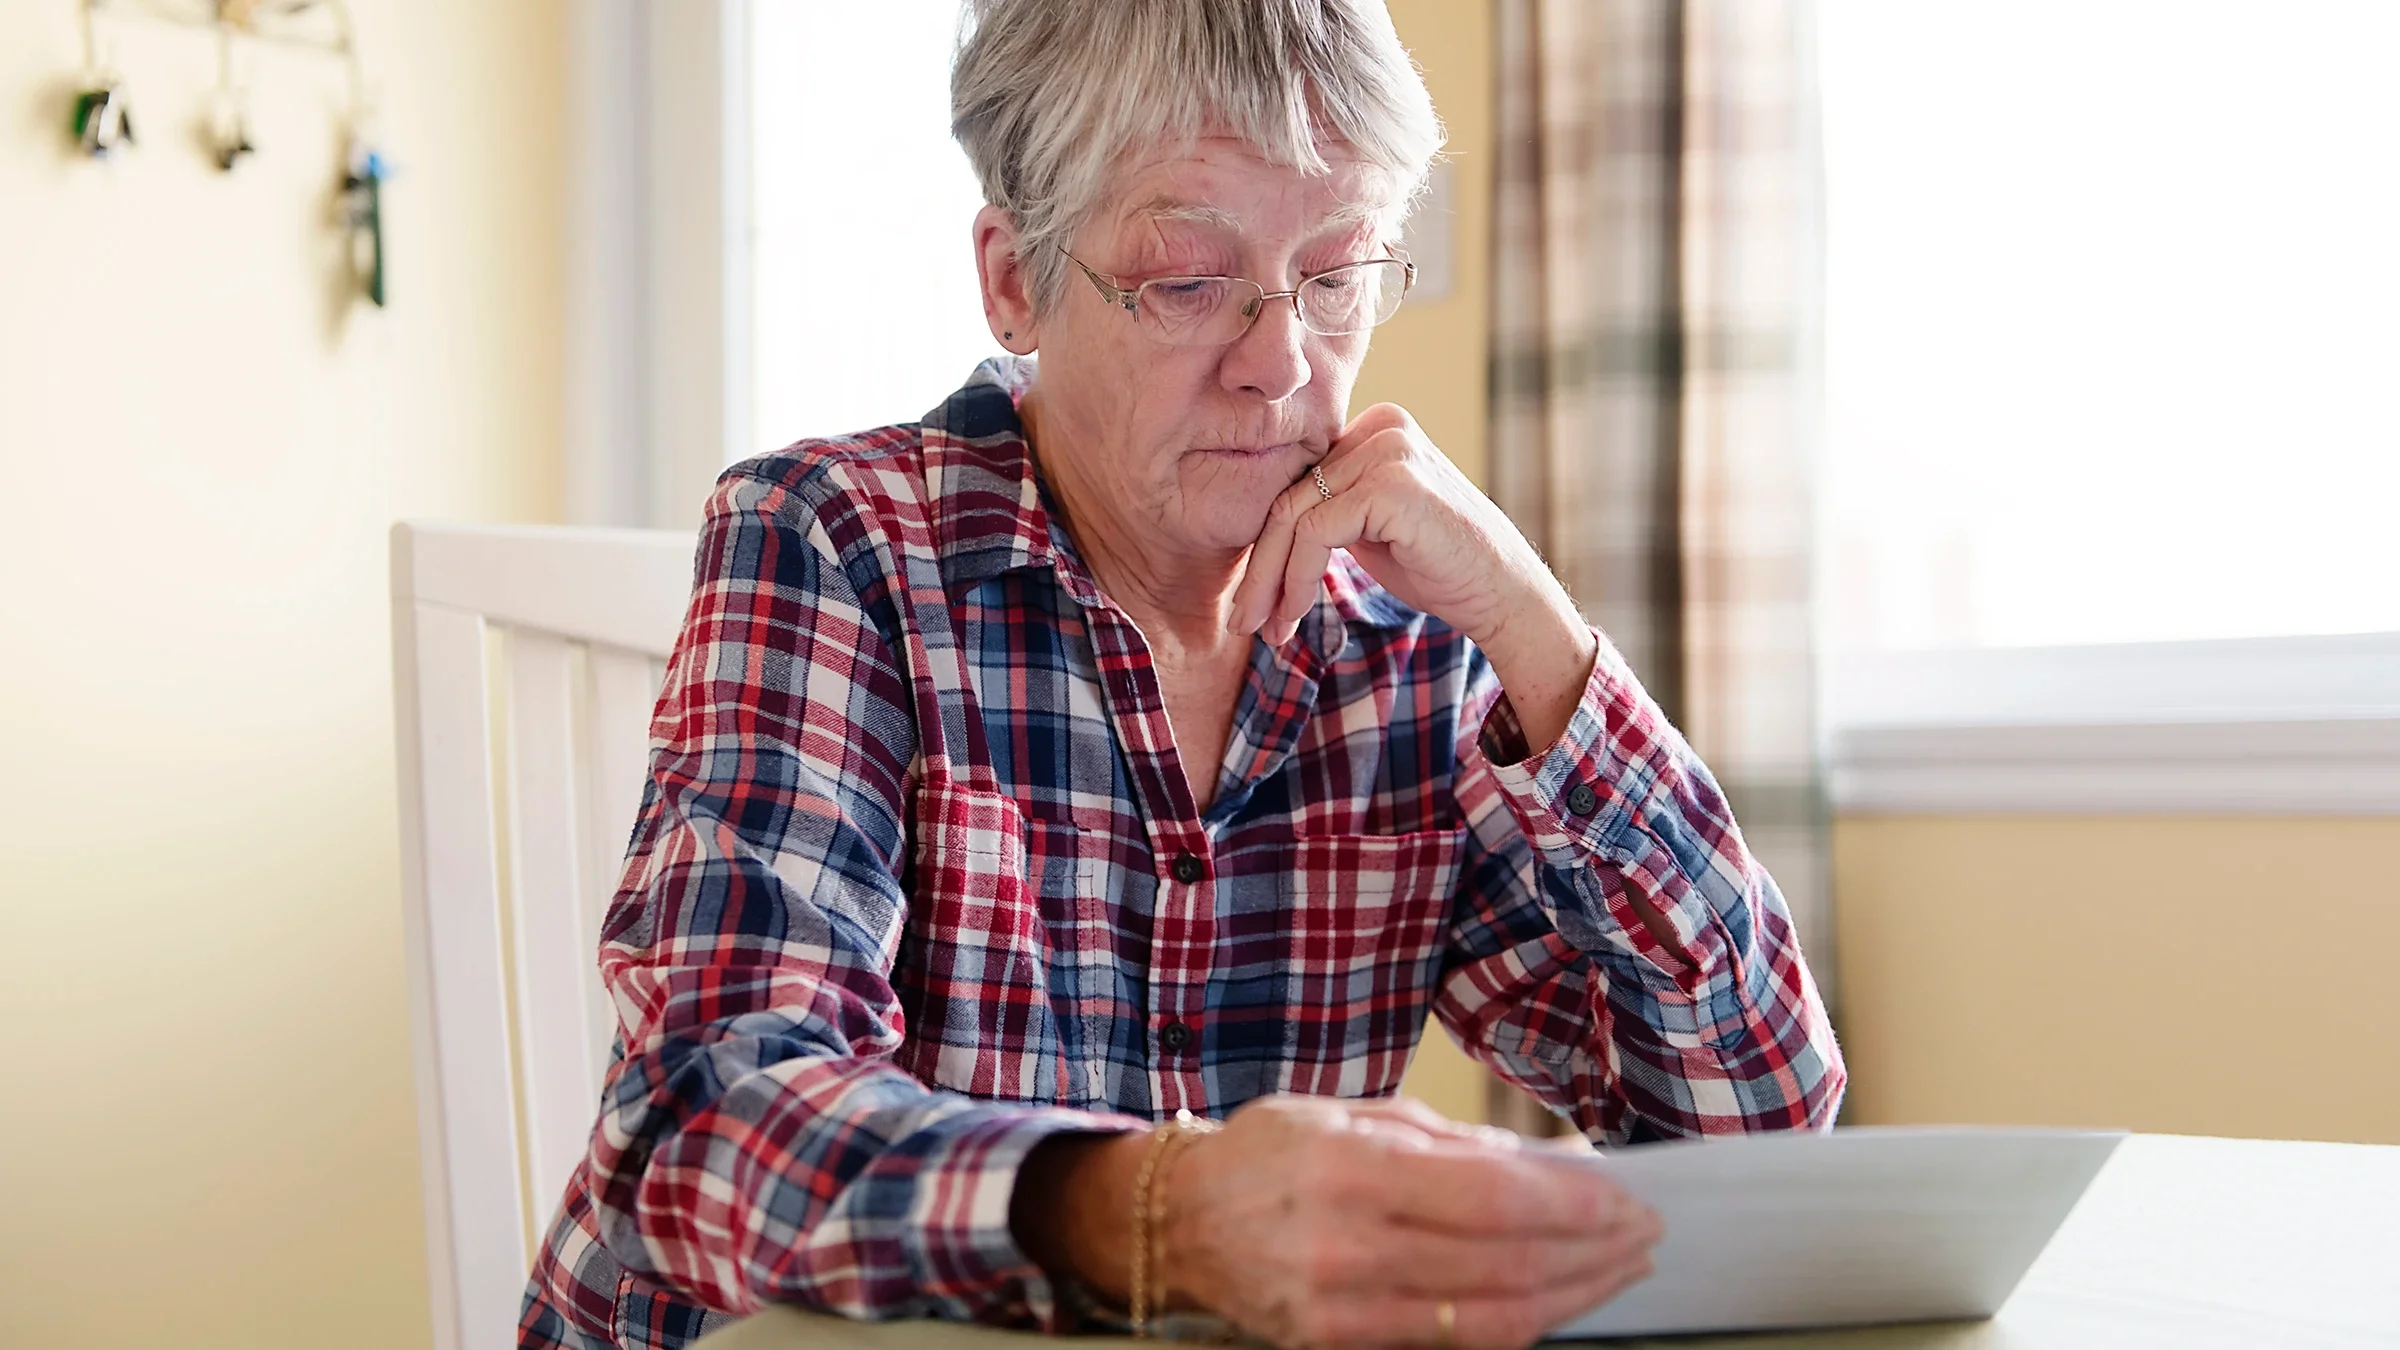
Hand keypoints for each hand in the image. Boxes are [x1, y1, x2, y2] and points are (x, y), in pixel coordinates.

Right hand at [1163, 1095, 1660, 1348]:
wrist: (1178, 1223)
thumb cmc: (1268, 1154)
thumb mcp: (1351, 1115)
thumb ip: (1450, 1143)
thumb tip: (1548, 1163)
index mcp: (1349, 1169)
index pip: (1490, 1199)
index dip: (1572, 1206)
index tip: (1625, 1199)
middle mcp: (1345, 1246)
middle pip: (1504, 1263)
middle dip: (1590, 1252)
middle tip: (1640, 1234)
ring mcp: (1339, 1309)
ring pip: (1489, 1317)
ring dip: (1570, 1295)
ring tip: (1616, 1271)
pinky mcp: (1334, 1347)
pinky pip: (1450, 1344)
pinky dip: (1516, 1324)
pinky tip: (1553, 1302)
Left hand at [1230, 404, 1559, 649]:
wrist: (1503, 595)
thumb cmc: (1439, 568)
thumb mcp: (1369, 527)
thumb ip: (1328, 508)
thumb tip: (1262, 526)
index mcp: (1377, 427)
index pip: (1298, 481)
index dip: (1268, 543)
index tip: (1256, 600)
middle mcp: (1383, 425)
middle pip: (1289, 496)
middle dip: (1261, 566)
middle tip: (1246, 620)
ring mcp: (1389, 449)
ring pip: (1293, 516)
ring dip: (1272, 581)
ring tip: (1269, 630)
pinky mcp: (1391, 484)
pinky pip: (1315, 533)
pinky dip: (1297, 579)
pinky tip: (1297, 613)